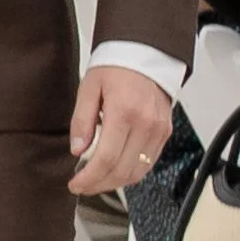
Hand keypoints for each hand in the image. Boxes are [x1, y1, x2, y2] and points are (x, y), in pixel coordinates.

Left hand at [67, 63, 173, 198]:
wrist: (145, 54)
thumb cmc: (116, 67)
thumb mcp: (89, 88)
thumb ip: (82, 121)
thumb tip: (77, 150)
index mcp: (124, 112)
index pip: (106, 159)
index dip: (89, 178)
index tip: (75, 184)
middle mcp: (146, 124)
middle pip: (122, 171)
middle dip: (99, 185)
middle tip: (82, 186)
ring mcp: (158, 130)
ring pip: (138, 172)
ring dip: (115, 183)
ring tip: (96, 181)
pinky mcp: (164, 133)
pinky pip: (149, 163)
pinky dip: (131, 173)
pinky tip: (115, 171)